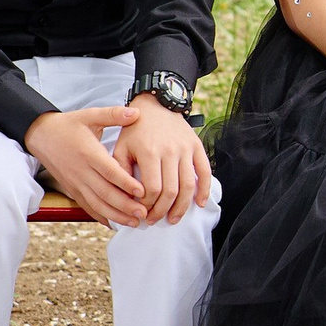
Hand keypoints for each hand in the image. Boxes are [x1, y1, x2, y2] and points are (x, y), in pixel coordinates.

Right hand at [24, 106, 145, 226]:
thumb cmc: (69, 125)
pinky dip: (100, 216)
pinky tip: (114, 224)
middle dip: (124, 205)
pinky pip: (86, 206)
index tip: (143, 191)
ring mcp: (75, 183)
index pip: (109, 171)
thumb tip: (137, 112)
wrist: (41, 135)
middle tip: (144, 213)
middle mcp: (81, 171)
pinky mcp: (71, 189)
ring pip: (96, 203)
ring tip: (134, 222)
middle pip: (104, 192)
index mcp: (88, 153)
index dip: (125, 183)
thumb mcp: (90, 115)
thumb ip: (113, 115)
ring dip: (115, 215)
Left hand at [115, 97, 211, 223]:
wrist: (157, 105)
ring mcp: (186, 150)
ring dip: (182, 206)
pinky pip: (204, 172)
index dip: (147, 205)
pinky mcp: (197, 148)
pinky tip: (200, 204)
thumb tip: (125, 197)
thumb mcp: (120, 146)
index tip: (141, 212)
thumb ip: (120, 171)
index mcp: (150, 152)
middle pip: (171, 191)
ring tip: (174, 219)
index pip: (152, 189)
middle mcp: (170, 151)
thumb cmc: (135, 129)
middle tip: (155, 221)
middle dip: (162, 210)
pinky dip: (204, 190)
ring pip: (189, 185)